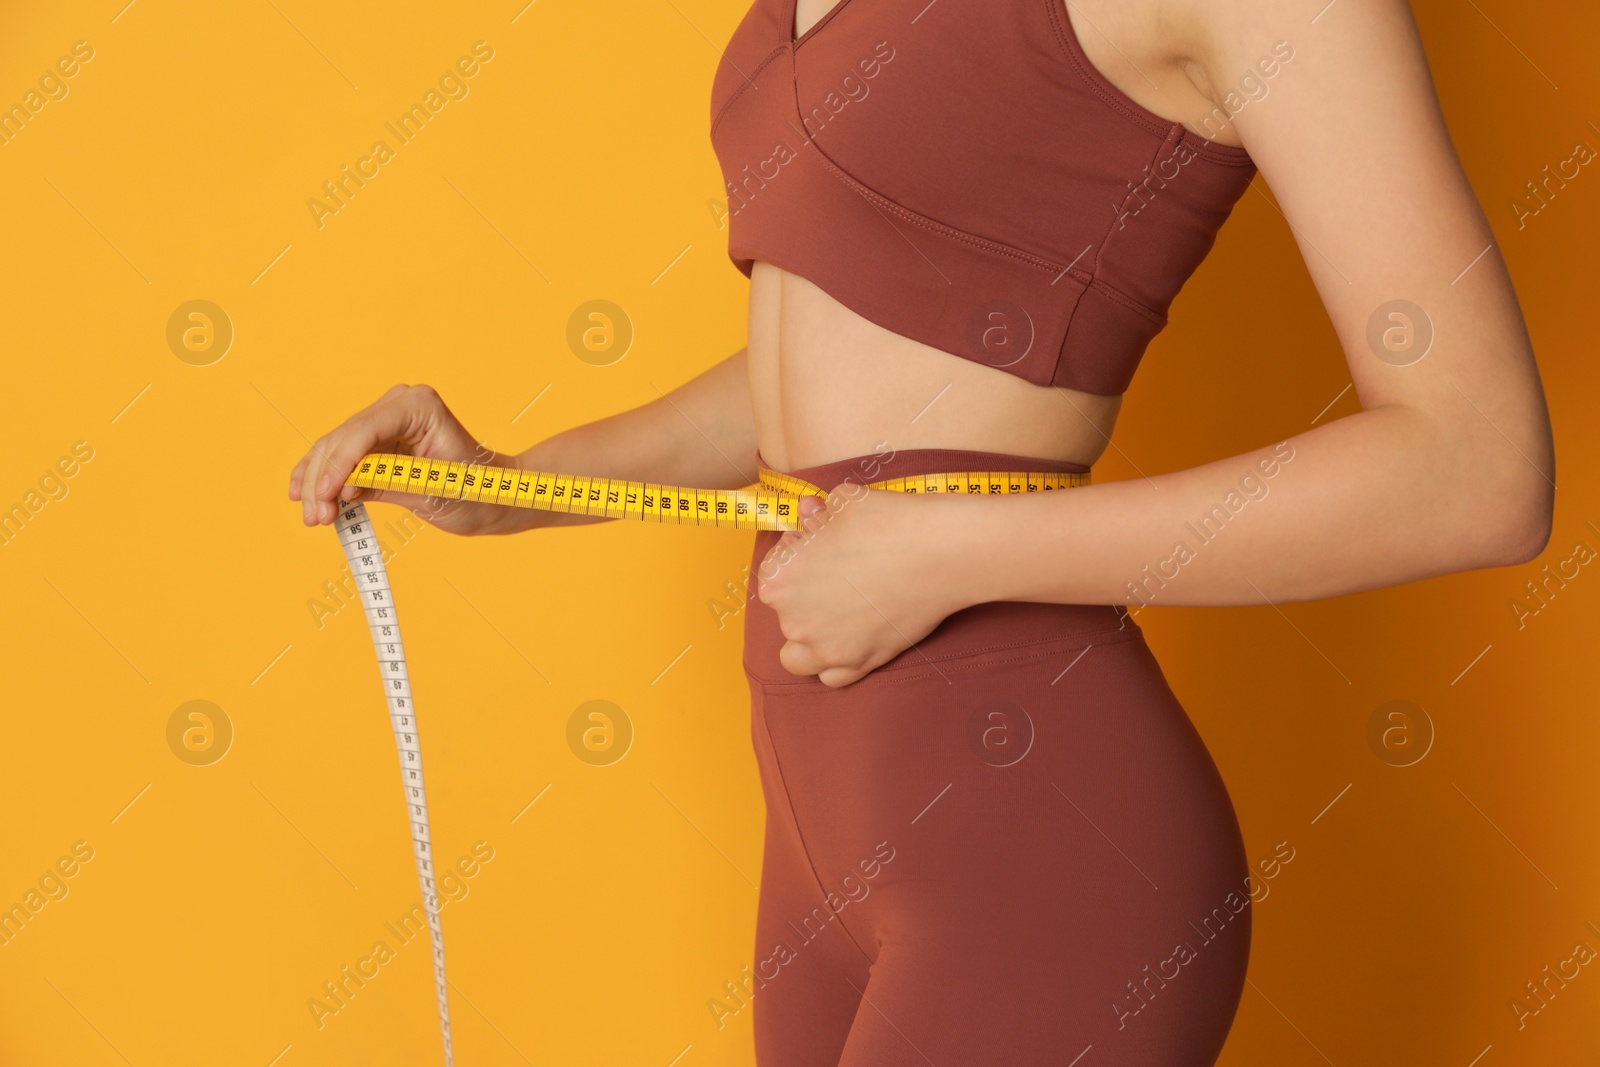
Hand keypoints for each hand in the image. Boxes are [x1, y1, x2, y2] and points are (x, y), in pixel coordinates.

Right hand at [287, 383, 510, 536]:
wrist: (494, 497)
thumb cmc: (475, 491)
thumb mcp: (432, 491)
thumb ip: (385, 485)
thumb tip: (342, 490)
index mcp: (419, 406)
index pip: (365, 431)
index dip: (339, 465)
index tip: (325, 496)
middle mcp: (398, 404)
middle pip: (343, 439)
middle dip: (324, 479)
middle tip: (315, 517)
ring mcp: (384, 419)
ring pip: (334, 448)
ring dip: (317, 483)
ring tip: (313, 517)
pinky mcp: (377, 440)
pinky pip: (341, 456)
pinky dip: (323, 477)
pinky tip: (305, 497)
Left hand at [756, 484, 966, 687]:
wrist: (942, 552)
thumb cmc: (890, 522)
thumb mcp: (843, 502)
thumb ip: (817, 514)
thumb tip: (810, 513)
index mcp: (780, 580)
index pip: (773, 568)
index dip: (798, 551)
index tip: (822, 542)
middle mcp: (796, 621)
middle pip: (786, 610)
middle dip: (805, 591)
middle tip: (841, 569)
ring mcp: (828, 648)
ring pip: (798, 658)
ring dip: (808, 638)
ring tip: (834, 613)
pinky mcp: (863, 663)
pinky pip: (832, 677)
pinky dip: (835, 661)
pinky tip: (850, 637)